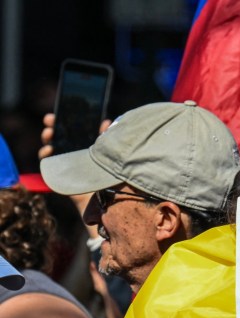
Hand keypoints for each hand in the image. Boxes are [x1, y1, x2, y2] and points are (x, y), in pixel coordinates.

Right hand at [39, 113, 110, 233]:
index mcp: (85, 147)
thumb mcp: (110, 155)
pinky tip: (49, 151)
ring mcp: (67, 165)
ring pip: (52, 150)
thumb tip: (107, 122)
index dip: (64, 121)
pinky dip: (47, 157)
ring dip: (48, 140)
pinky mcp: (63, 176)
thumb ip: (106, 139)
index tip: (59, 112)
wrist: (111, 202)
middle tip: (50, 119)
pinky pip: (50, 166)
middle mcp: (74, 155)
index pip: (72, 131)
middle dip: (53, 127)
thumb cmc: (112, 177)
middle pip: (60, 138)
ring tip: (49, 135)